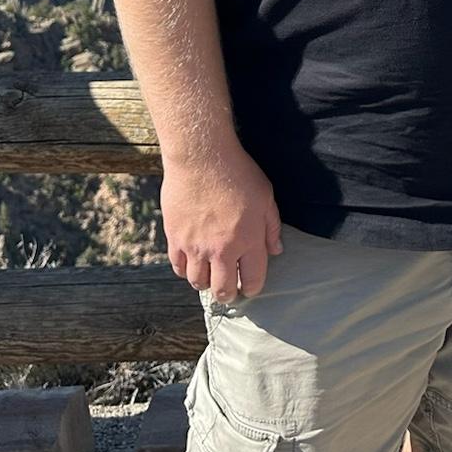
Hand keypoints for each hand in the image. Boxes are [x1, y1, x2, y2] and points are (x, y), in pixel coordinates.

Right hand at [161, 141, 283, 302]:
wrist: (201, 157)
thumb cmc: (239, 173)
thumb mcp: (266, 196)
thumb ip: (272, 227)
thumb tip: (276, 250)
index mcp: (248, 240)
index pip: (252, 280)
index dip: (253, 287)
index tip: (251, 286)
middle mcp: (221, 249)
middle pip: (222, 291)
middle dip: (228, 294)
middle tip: (229, 289)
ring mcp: (195, 246)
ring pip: (198, 282)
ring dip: (206, 282)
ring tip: (211, 274)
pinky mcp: (175, 238)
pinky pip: (178, 267)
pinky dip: (186, 270)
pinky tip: (192, 262)